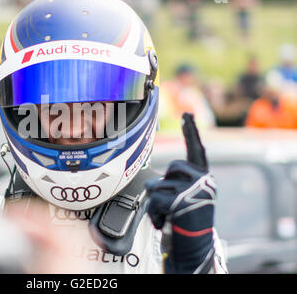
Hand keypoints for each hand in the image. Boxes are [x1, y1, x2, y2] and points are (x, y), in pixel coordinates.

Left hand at [145, 113, 216, 273]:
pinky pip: (154, 200)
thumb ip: (181, 180)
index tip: (186, 113)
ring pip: (158, 184)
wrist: (196, 243)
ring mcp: (192, 190)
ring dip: (156, 201)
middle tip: (173, 202)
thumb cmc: (188, 218)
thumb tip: (158, 176)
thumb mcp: (190, 195)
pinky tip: (163, 222)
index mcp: (204, 176)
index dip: (191, 131)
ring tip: (168, 213)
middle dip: (166, 183)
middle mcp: (203, 180)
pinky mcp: (180, 202)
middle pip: (173, 166)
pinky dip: (154, 213)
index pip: (197, 149)